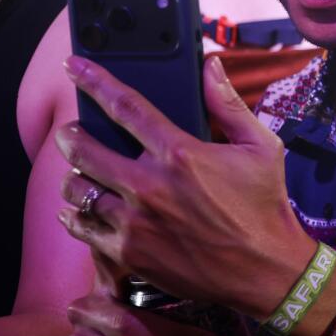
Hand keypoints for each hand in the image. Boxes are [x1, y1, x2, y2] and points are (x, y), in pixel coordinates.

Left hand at [56, 55, 313, 317]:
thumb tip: (210, 65)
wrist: (266, 271)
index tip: (73, 66)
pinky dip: (77, 215)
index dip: (93, 80)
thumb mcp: (262, 147)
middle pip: (83, 149)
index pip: (125, 106)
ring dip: (73, 177)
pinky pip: (83, 227)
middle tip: (70, 132)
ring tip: (81, 175)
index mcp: (181, 154)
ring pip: (77, 190)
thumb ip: (229, 104)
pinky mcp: (128, 253)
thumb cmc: (266, 206)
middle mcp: (151, 185)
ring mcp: (135, 221)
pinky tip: (83, 210)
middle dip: (69, 134)